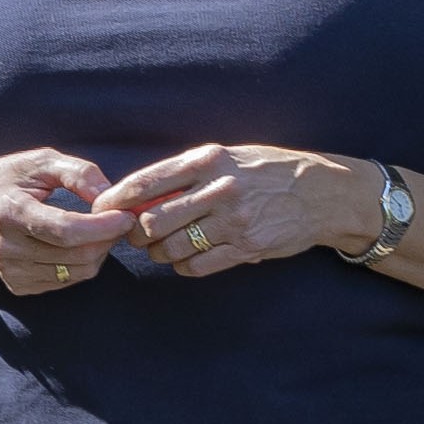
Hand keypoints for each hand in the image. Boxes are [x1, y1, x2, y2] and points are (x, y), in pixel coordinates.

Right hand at [0, 147, 129, 295]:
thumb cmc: (3, 179)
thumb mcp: (38, 161)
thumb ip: (78, 172)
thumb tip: (108, 195)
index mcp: (12, 212)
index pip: (65, 230)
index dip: (102, 227)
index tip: (125, 216)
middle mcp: (8, 247)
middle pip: (75, 256)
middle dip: (107, 239)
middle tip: (118, 220)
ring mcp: (10, 270)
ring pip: (75, 273)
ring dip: (98, 253)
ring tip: (100, 230)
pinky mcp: (16, 285)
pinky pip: (64, 281)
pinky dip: (81, 265)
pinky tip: (77, 245)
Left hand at [102, 141, 372, 280]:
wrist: (322, 193)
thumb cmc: (268, 170)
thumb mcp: (227, 157)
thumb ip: (185, 173)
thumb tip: (138, 195)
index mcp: (207, 160)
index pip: (146, 182)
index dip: (116, 199)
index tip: (101, 209)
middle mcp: (217, 189)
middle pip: (151, 221)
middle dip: (134, 233)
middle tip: (133, 236)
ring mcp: (233, 221)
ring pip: (171, 247)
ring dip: (158, 253)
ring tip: (162, 248)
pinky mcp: (246, 248)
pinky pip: (197, 266)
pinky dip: (183, 266)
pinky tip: (186, 258)